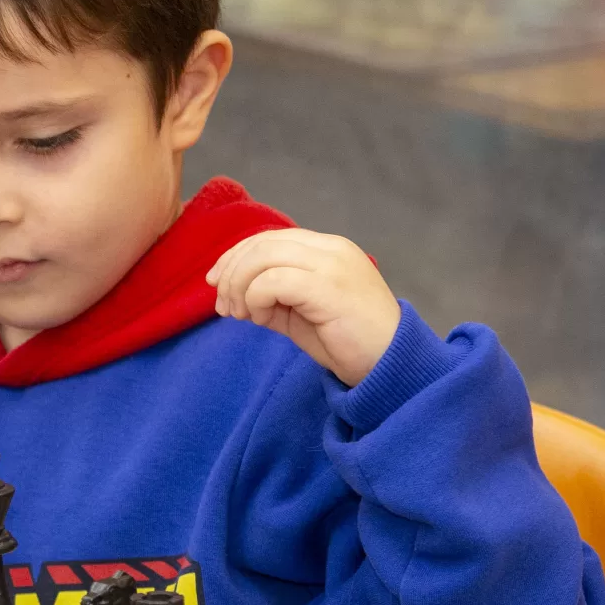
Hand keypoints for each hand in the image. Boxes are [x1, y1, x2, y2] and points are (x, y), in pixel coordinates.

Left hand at [206, 228, 400, 387]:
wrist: (389, 366)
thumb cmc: (347, 342)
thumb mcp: (301, 312)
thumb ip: (272, 294)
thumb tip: (232, 291)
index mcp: (327, 248)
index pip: (269, 238)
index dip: (235, 257)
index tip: (215, 282)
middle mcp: (331, 248)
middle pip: (262, 243)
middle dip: (231, 273)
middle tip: (225, 307)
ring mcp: (333, 264)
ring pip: (263, 257)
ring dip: (239, 287)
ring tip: (242, 315)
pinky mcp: (329, 287)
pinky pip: (272, 281)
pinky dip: (257, 299)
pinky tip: (264, 320)